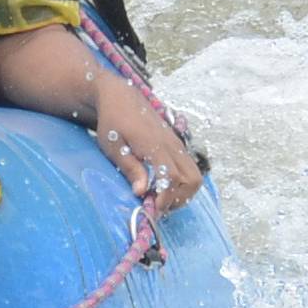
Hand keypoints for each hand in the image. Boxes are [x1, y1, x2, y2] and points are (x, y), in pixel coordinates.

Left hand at [83, 70, 199, 211]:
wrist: (121, 97)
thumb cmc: (112, 121)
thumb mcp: (113, 145)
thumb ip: (129, 167)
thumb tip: (140, 191)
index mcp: (155, 145)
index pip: (172, 177)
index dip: (166, 198)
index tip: (153, 210)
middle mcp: (172, 145)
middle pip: (192, 179)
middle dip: (178, 199)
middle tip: (157, 205)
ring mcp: (176, 144)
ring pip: (195, 176)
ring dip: (183, 193)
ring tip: (160, 198)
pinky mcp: (176, 145)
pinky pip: (189, 169)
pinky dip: (182, 183)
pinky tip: (162, 186)